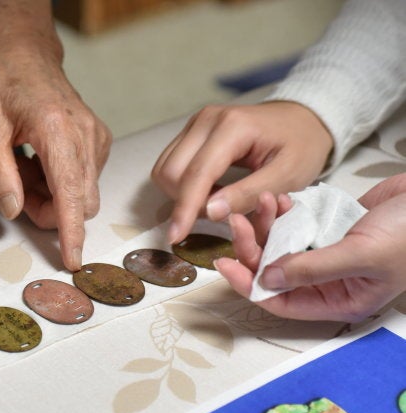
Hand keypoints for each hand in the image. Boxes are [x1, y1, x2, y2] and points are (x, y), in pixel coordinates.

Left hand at [0, 0, 110, 270]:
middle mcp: (86, 135)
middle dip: (52, 213)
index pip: (71, 195)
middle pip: (82, 202)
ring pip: (85, 194)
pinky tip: (42, 163)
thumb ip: (1, 175)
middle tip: (19, 193)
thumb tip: (16, 212)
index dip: (71, 233)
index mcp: (57, 131)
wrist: (26, 54)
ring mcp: (98, 137)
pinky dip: (63, 184)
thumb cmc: (2, 86)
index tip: (72, 262)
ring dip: (55, 198)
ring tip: (27, 171)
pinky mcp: (100, 140)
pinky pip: (87, 179)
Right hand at [151, 101, 332, 243]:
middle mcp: (206, 120)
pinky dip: (183, 184)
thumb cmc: (301, 147)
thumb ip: (248, 194)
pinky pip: (170, 164)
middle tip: (218, 213)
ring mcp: (195, 123)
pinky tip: (209, 189)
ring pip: (165, 169)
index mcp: (232, 127)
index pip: (197, 174)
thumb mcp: (288, 176)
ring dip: (182, 194)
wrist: (302, 120)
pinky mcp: (190, 131)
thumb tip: (210, 212)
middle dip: (185, 201)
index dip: (185, 209)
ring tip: (215, 200)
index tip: (175, 238)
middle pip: (171, 172)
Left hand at [214, 174, 405, 321]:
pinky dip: (282, 212)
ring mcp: (327, 252)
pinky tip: (278, 198)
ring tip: (261, 201)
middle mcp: (329, 280)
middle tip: (236, 223)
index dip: (249, 286)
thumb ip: (311, 268)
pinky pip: (293, 224)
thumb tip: (267, 279)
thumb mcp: (361, 254)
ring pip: (280, 246)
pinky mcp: (327, 227)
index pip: (281, 301)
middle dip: (251, 248)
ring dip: (265, 225)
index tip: (223, 264)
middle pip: (274, 271)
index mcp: (339, 300)